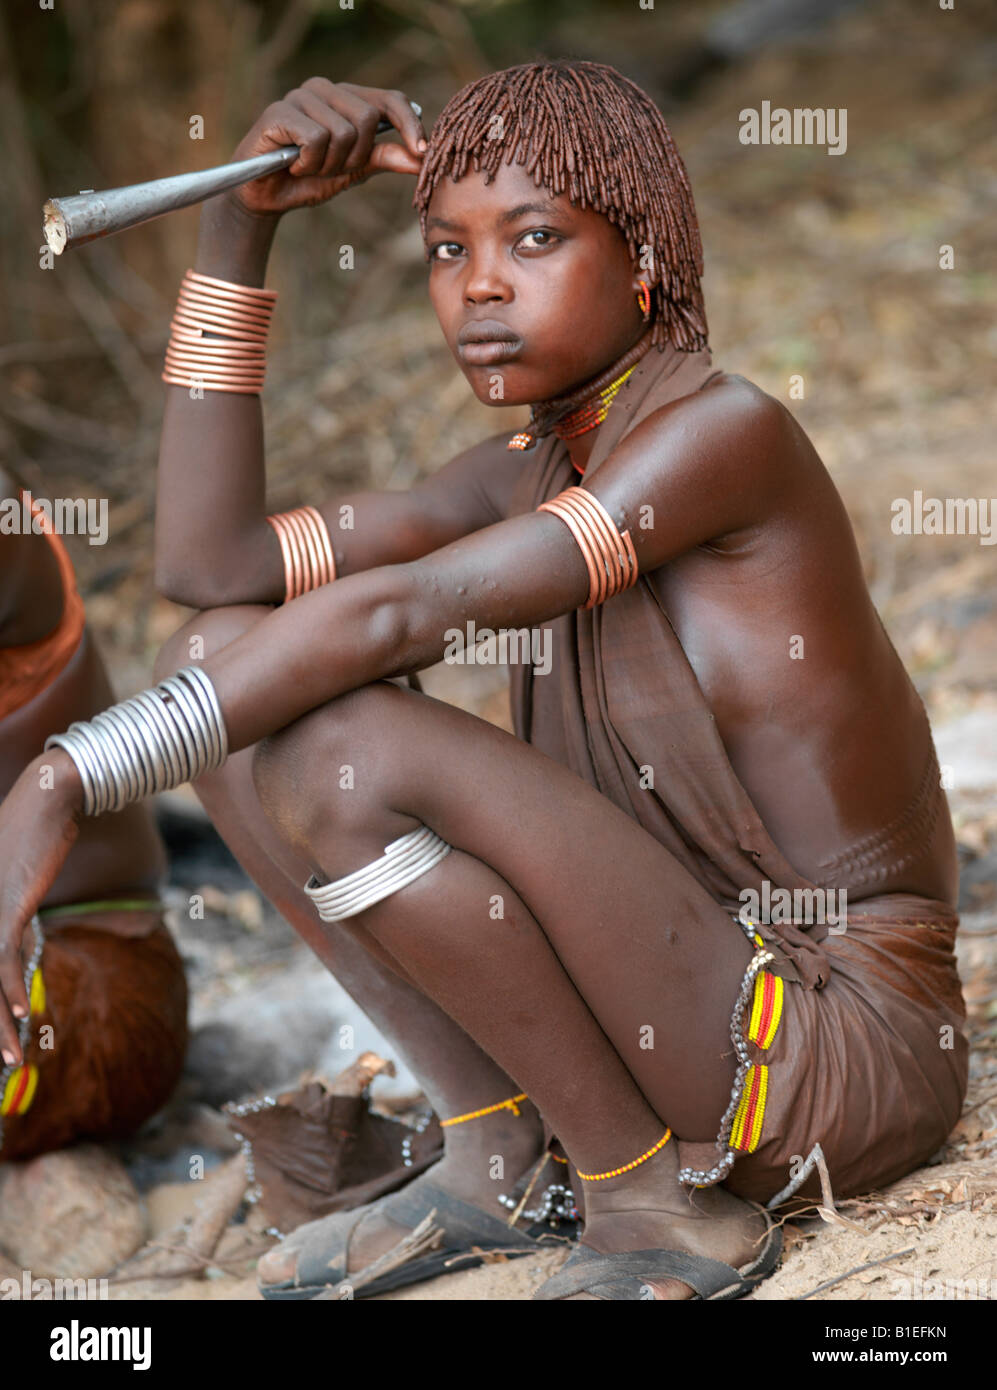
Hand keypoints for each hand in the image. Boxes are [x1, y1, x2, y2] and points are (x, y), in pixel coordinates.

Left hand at [0, 753, 82, 1063]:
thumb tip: (19, 949)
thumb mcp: (18, 883)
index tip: (0, 1039)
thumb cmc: (32, 836)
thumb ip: (13, 917)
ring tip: (9, 1057)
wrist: (46, 801)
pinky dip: (8, 991)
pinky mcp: (5, 908)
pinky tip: (18, 1015)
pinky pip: (3, 960)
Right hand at [227, 77, 425, 217]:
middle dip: (354, 157)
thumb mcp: (353, 170)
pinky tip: (292, 164)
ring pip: (341, 132)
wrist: (265, 196)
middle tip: (331, 168)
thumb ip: (384, 157)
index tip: (422, 152)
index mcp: (346, 97)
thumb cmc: (309, 179)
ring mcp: (300, 96)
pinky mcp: (279, 111)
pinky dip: (308, 163)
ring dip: (329, 164)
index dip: (409, 124)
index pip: (389, 99)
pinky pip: (315, 139)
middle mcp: (324, 88)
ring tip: (308, 167)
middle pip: (367, 119)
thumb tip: (421, 157)